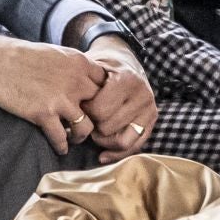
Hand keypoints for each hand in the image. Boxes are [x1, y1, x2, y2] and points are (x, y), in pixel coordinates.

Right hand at [0, 32, 107, 154]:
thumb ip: (73, 68)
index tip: (94, 106)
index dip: (103, 99)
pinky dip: (61, 145)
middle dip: (96, 120)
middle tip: (87, 125)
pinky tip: (59, 146)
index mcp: (79, 62)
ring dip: (80, 136)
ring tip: (73, 137)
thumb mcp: (53, 53)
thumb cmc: (18, 55)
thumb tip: (86, 84)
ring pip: (86, 128)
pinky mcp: (42, 113)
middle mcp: (75, 80)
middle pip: (102, 109)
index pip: (107, 86)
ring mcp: (60, 98)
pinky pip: (61, 138)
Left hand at [79, 38, 157, 162]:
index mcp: (127, 80)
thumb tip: (68, 109)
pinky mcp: (151, 124)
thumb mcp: (92, 67)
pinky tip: (102, 155)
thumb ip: (83, 83)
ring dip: (103, 141)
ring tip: (92, 131)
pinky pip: (134, 147)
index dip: (84, 111)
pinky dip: (117, 154)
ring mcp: (150, 112)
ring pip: (122, 141)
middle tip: (83, 119)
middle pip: (109, 127)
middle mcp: (143, 96)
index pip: (100, 110)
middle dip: (92, 126)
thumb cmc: (102, 67)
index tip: (78, 106)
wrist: (126, 64)